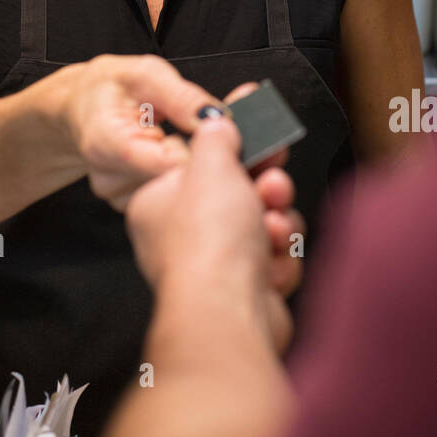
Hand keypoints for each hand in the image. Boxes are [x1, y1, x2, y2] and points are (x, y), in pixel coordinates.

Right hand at [59, 53, 232, 212]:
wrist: (81, 103)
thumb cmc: (111, 85)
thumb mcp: (146, 74)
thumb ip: (182, 97)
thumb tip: (217, 119)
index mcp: (105, 143)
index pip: (164, 166)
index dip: (196, 153)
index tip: (212, 135)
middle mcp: (106, 178)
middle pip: (170, 184)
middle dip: (192, 158)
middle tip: (191, 129)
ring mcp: (115, 193)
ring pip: (170, 192)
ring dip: (183, 166)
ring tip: (171, 137)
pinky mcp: (125, 201)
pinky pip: (163, 196)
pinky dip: (172, 175)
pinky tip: (164, 153)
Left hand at [124, 113, 304, 354]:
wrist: (226, 313)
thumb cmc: (207, 240)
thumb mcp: (210, 165)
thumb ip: (216, 137)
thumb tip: (218, 123)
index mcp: (158, 203)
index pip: (202, 165)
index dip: (236, 147)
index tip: (263, 132)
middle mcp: (182, 238)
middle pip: (237, 195)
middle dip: (264, 188)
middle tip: (273, 181)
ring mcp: (213, 267)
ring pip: (262, 227)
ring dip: (275, 223)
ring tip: (271, 226)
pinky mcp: (244, 293)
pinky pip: (273, 261)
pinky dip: (278, 260)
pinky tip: (270, 264)